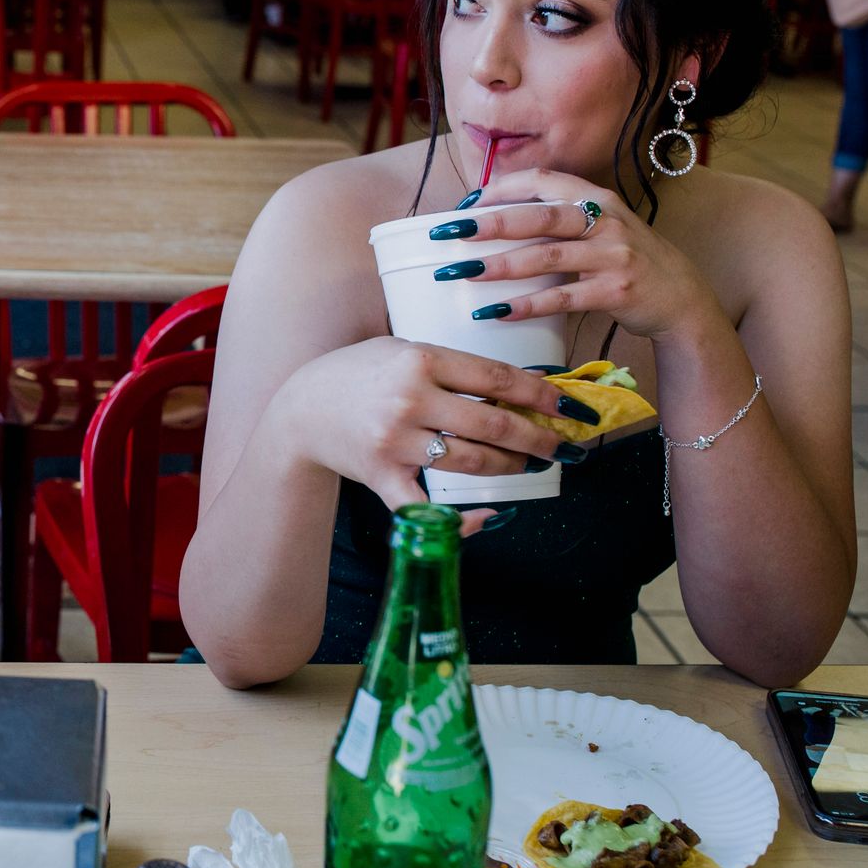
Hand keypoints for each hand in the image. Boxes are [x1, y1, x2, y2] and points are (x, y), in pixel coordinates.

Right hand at [278, 336, 572, 528]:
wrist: (300, 409)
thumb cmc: (355, 374)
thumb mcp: (398, 349)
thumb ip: (447, 364)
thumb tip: (510, 384)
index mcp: (419, 359)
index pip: (496, 377)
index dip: (539, 393)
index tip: (567, 405)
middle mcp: (410, 399)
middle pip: (494, 423)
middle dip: (538, 437)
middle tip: (561, 445)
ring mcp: (395, 440)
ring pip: (472, 460)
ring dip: (509, 465)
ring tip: (526, 463)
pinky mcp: (382, 474)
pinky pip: (427, 505)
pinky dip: (461, 519)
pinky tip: (489, 516)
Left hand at [440, 174, 723, 341]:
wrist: (681, 299)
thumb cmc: (625, 262)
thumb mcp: (600, 229)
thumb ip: (559, 221)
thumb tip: (492, 221)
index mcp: (597, 199)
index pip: (544, 180)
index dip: (503, 187)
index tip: (468, 202)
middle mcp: (607, 221)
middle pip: (541, 215)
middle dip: (492, 223)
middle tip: (450, 232)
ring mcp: (614, 256)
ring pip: (547, 256)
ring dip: (501, 265)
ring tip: (463, 273)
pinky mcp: (616, 291)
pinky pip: (563, 298)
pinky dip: (527, 304)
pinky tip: (497, 311)